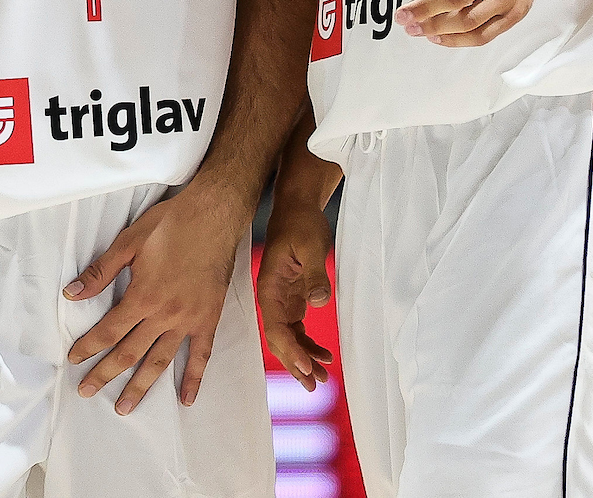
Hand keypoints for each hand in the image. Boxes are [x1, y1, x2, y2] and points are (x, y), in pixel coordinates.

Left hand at [64, 183, 251, 413]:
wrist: (214, 215)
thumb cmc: (171, 224)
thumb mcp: (129, 242)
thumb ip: (101, 272)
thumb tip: (71, 293)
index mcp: (143, 296)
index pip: (109, 330)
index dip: (89, 347)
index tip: (74, 360)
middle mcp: (165, 314)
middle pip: (129, 352)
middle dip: (105, 374)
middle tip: (87, 392)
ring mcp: (189, 319)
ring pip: (160, 360)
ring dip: (141, 386)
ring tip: (124, 407)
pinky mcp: (209, 318)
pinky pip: (201, 355)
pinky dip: (193, 378)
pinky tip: (186, 399)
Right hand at [257, 199, 335, 390]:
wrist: (297, 206)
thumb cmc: (301, 223)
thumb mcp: (311, 245)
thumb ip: (315, 274)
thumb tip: (319, 302)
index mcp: (269, 288)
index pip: (276, 328)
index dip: (290, 351)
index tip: (307, 367)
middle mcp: (272, 298)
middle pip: (279, 339)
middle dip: (295, 364)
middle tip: (313, 386)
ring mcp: (282, 299)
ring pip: (289, 338)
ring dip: (303, 358)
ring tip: (321, 379)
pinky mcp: (293, 297)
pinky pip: (297, 328)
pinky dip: (308, 343)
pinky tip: (323, 355)